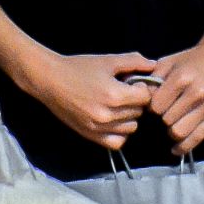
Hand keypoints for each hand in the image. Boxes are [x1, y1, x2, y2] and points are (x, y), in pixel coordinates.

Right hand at [27, 51, 156, 149]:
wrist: (49, 80)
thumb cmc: (78, 68)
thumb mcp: (107, 60)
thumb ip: (134, 62)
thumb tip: (154, 66)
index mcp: (114, 95)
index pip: (146, 98)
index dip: (142, 88)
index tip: (132, 83)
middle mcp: (108, 115)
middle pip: (139, 112)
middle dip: (135, 101)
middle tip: (123, 92)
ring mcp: (98, 127)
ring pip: (131, 128)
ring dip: (128, 117)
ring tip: (117, 106)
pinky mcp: (90, 135)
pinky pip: (116, 142)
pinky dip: (119, 133)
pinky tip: (112, 121)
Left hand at [150, 32, 203, 155]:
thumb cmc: (192, 59)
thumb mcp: (169, 62)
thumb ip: (152, 80)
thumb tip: (140, 99)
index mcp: (182, 78)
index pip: (156, 106)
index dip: (152, 107)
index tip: (155, 103)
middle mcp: (197, 93)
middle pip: (167, 120)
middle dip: (162, 118)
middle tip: (166, 112)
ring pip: (180, 132)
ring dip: (172, 131)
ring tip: (172, 124)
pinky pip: (198, 138)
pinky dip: (184, 146)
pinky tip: (176, 148)